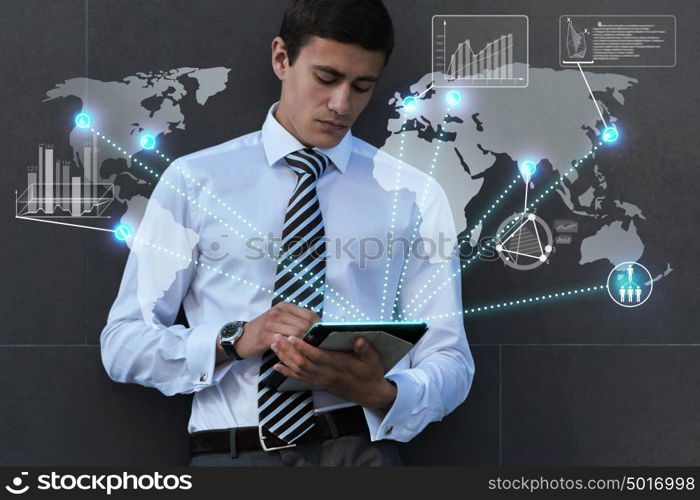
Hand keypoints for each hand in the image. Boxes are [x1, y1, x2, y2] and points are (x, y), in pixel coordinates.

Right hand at [233, 302, 319, 358]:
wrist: (241, 337)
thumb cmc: (263, 329)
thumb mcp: (279, 319)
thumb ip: (294, 320)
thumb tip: (316, 327)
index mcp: (284, 306)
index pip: (308, 314)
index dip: (319, 326)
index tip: (324, 335)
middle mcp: (278, 312)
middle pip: (305, 324)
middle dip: (314, 336)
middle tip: (319, 345)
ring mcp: (271, 324)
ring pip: (297, 333)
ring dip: (305, 343)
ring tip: (310, 351)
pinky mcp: (266, 336)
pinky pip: (285, 343)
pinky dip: (293, 348)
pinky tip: (297, 353)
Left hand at [270, 335, 397, 410]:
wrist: (369, 394)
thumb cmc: (371, 373)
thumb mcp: (373, 359)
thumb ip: (365, 349)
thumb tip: (359, 339)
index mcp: (339, 365)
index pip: (318, 356)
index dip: (304, 347)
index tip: (292, 337)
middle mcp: (327, 374)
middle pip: (302, 363)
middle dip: (288, 350)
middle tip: (276, 337)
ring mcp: (321, 380)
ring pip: (298, 370)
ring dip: (284, 358)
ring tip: (274, 345)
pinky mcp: (318, 383)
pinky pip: (299, 378)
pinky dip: (287, 372)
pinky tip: (276, 366)